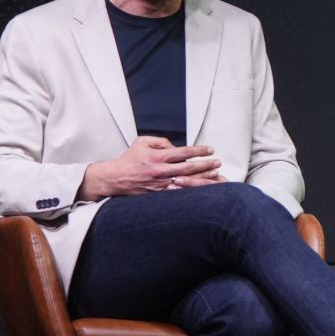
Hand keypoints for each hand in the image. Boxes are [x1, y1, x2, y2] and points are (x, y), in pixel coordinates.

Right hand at [81, 137, 221, 198]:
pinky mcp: (159, 194)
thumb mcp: (142, 142)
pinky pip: (178, 193)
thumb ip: (161, 141)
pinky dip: (191, 191)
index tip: (210, 149)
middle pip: (188, 168)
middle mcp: (160, 171)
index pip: (183, 152)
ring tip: (215, 175)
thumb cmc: (130, 158)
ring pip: (186, 182)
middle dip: (205, 165)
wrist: (116, 178)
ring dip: (202, 179)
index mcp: (157, 156)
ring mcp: (160, 184)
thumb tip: (175, 146)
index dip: (198, 151)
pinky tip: (202, 190)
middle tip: (218, 162)